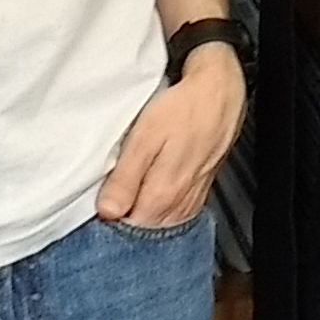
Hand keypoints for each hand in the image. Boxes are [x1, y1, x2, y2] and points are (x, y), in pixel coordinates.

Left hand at [98, 46, 247, 227]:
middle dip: (124, 210)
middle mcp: (178, 204)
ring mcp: (190, 198)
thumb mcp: (144, 139)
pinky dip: (159, 199)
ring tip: (135, 177)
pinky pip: (173, 208)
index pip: (125, 227)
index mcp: (162, 196)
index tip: (100, 194)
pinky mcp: (198, 190)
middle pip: (142, 225)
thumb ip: (125, 179)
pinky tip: (153, 179)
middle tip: (115, 181)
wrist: (220, 92)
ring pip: (157, 218)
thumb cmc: (183, 109)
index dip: (109, 211)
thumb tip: (107, 211)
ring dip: (141, 205)